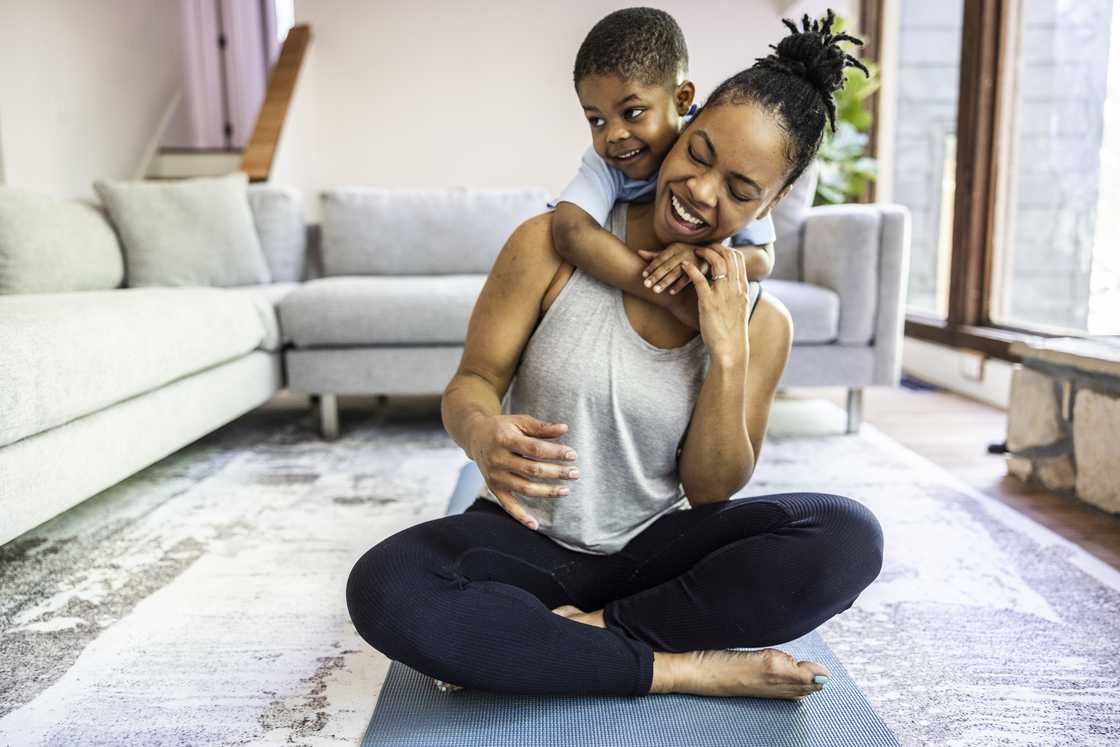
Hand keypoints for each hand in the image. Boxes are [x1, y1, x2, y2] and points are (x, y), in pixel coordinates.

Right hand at [468, 414, 579, 530]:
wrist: (475, 437)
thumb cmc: (502, 428)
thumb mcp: (519, 421)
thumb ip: (541, 427)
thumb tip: (564, 428)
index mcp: (505, 440)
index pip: (535, 449)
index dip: (555, 452)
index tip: (572, 455)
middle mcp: (498, 459)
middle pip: (532, 470)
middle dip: (556, 472)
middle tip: (575, 473)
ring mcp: (495, 476)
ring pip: (525, 488)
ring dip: (547, 492)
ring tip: (566, 490)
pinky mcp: (494, 488)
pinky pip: (508, 505)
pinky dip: (520, 517)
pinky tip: (535, 525)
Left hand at [636, 243, 712, 294]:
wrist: (708, 254)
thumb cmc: (685, 253)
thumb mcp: (671, 252)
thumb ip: (655, 255)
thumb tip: (638, 252)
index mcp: (674, 248)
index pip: (660, 258)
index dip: (651, 266)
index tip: (643, 275)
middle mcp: (682, 253)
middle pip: (667, 266)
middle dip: (656, 276)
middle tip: (646, 285)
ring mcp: (691, 261)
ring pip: (676, 273)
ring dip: (665, 282)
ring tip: (655, 290)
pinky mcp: (699, 269)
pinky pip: (688, 279)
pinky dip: (679, 285)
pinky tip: (670, 292)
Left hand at [679, 246, 750, 365]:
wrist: (730, 349)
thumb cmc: (732, 331)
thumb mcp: (738, 308)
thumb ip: (735, 293)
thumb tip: (732, 284)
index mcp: (742, 288)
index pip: (738, 258)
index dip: (725, 248)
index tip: (714, 247)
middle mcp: (735, 288)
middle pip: (728, 255)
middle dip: (714, 247)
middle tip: (701, 246)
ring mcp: (723, 294)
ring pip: (716, 263)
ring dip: (703, 253)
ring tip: (692, 252)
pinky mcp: (709, 303)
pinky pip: (699, 279)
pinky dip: (690, 269)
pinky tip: (683, 266)